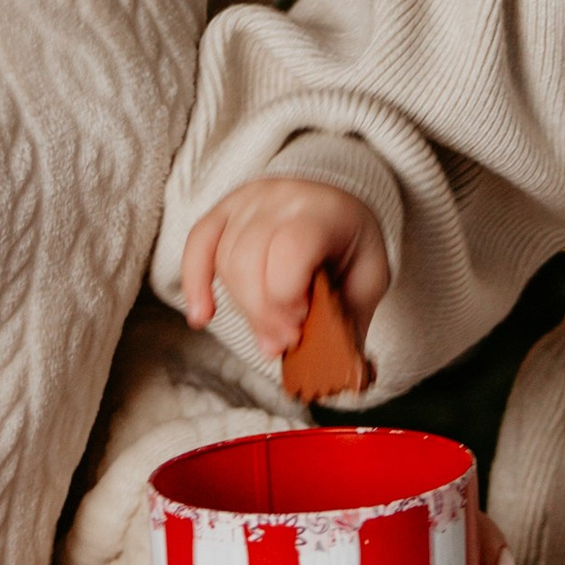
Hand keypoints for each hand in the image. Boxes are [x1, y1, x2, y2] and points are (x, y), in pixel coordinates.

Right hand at [181, 176, 390, 357]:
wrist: (337, 199)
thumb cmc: (351, 242)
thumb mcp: (369, 278)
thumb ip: (347, 319)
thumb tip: (322, 366)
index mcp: (322, 211)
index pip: (288, 248)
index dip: (287, 296)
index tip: (301, 321)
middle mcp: (280, 198)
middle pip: (249, 260)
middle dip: (264, 313)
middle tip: (287, 338)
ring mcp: (248, 201)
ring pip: (225, 261)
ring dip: (244, 307)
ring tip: (268, 330)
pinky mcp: (224, 210)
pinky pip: (197, 244)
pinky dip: (194, 284)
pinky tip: (201, 316)